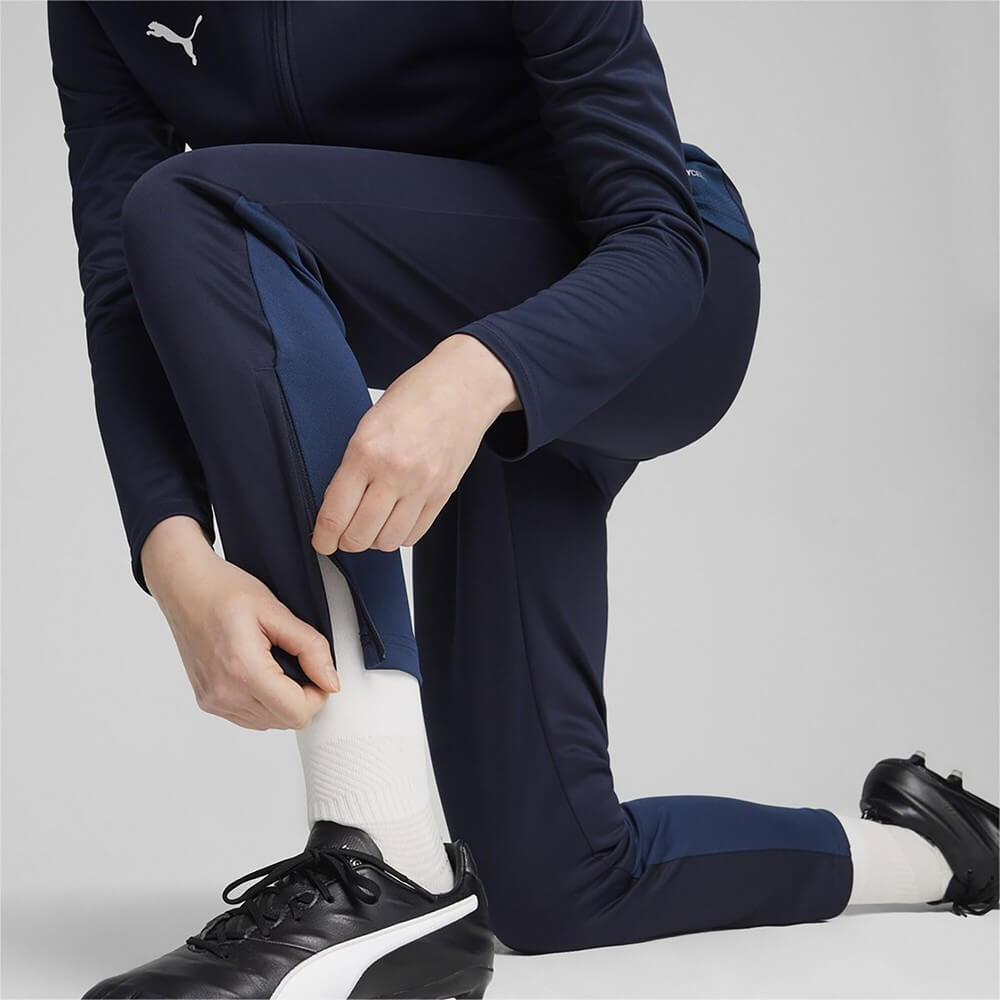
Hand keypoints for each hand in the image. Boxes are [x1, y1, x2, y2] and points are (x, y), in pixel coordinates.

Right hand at [141, 516, 337, 730]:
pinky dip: (263, 701)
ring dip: (283, 700)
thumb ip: (310, 647)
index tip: (317, 669)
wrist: (184, 586)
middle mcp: (224, 694)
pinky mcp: (207, 701)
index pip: (297, 713)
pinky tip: (261, 671)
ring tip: (276, 662)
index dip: (318, 694)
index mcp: (243, 671)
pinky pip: (248, 717)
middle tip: (300, 661)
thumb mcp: (276, 611)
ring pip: (268, 723)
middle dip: (303, 696)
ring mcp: (213, 701)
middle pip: (285, 721)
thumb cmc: (223, 590)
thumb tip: (330, 680)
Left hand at [312, 334, 518, 553]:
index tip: (321, 542)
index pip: (336, 513)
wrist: (462, 388)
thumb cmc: (415, 397)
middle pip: (360, 535)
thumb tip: (338, 504)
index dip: (324, 537)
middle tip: (342, 536)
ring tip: (371, 527)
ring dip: (374, 540)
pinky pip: (415, 533)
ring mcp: (422, 486)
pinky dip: (400, 535)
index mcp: (366, 450)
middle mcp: (394, 472)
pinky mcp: (443, 494)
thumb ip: (353, 464)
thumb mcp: (368, 423)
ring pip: (389, 541)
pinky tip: (394, 521)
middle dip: (346, 542)